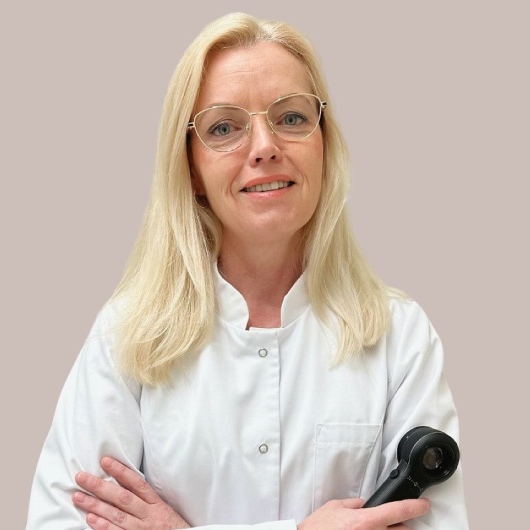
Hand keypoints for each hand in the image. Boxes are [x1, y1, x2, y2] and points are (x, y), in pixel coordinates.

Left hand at [73, 456, 189, 529]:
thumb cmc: (172, 529)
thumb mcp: (163, 510)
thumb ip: (146, 499)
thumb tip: (125, 484)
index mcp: (156, 504)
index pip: (136, 483)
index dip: (121, 471)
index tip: (105, 461)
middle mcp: (148, 515)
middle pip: (122, 498)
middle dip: (100, 486)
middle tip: (81, 477)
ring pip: (116, 516)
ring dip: (95, 506)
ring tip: (78, 496)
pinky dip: (103, 527)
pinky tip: (90, 520)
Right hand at [297, 497, 430, 529]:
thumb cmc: (318, 528)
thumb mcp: (336, 507)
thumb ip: (355, 504)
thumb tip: (367, 504)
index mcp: (365, 521)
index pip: (398, 511)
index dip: (415, 506)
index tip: (424, 505)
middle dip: (402, 525)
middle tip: (395, 521)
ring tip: (377, 527)